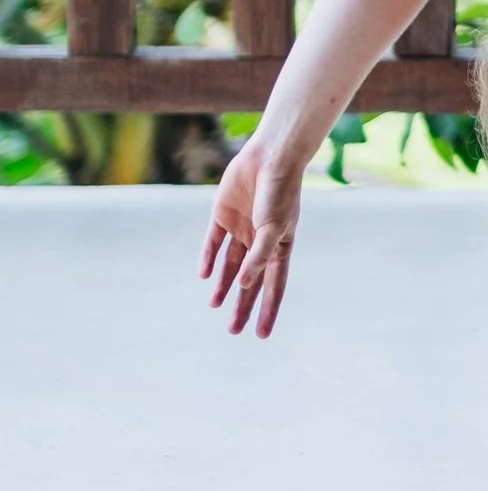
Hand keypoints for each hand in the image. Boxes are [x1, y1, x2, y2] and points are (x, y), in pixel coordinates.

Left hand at [200, 131, 302, 336]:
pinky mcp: (223, 215)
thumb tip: (242, 285)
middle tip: (234, 330)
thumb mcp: (273, 228)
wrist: (270, 156)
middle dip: (243, 306)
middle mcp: (259, 241)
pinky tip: (204, 275)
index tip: (262, 334)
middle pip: (249, 281)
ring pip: (229, 264)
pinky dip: (208, 258)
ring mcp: (241, 228)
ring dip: (222, 285)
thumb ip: (259, 257)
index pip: (273, 286)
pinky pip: (213, 242)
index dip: (268, 310)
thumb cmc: (280, 192)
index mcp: (279, 246)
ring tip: (214, 306)